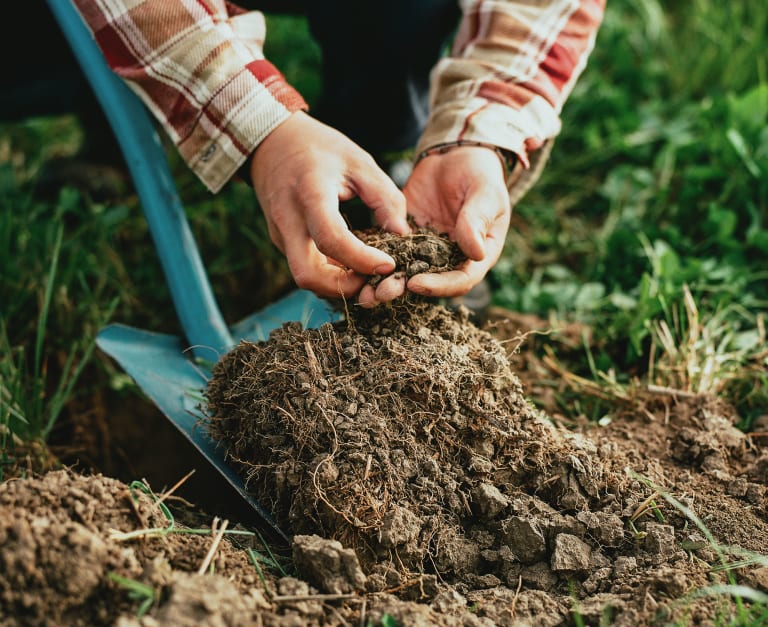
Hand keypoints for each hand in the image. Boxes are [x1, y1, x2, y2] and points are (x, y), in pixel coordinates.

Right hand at [248, 112, 409, 297]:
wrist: (272, 142)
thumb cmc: (320, 148)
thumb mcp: (359, 162)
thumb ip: (385, 197)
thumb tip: (402, 234)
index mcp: (310, 194)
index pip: (331, 239)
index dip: (361, 259)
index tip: (388, 264)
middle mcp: (288, 220)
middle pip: (308, 274)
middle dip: (343, 286)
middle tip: (373, 279)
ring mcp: (280, 234)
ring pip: (305, 276)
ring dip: (336, 283)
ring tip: (366, 273)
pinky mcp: (281, 241)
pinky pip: (304, 266)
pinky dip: (328, 273)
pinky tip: (351, 264)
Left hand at [358, 145, 509, 306]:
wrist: (456, 155)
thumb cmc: (481, 174)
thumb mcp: (484, 194)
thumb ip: (477, 221)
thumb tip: (476, 253)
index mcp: (477, 254)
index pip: (460, 280)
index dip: (439, 286)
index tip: (415, 283)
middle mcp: (451, 258)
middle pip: (429, 282)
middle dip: (403, 289)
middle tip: (379, 294)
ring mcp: (427, 249)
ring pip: (405, 271)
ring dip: (384, 282)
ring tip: (363, 290)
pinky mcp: (406, 236)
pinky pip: (390, 249)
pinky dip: (374, 258)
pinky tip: (354, 263)